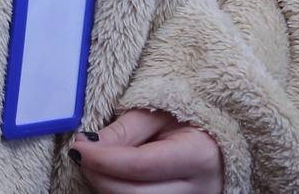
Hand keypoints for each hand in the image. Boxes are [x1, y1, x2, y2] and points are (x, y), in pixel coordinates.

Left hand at [72, 109, 222, 192]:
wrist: (219, 137)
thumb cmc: (192, 117)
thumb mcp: (161, 112)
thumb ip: (126, 129)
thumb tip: (89, 146)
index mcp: (199, 155)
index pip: (140, 166)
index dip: (103, 159)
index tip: (78, 147)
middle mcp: (199, 189)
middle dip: (99, 176)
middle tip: (81, 154)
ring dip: (107, 186)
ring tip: (98, 161)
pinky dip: (120, 192)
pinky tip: (112, 176)